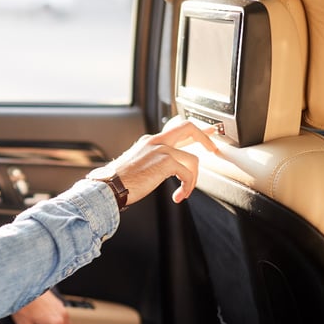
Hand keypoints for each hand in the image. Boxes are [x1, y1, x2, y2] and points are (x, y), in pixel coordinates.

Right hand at [99, 117, 217, 205]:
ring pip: (192, 158)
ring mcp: (161, 149)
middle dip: (205, 138)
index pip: (176, 130)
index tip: (208, 133)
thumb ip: (154, 161)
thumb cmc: (120, 181)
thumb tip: (169, 169)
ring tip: (184, 192)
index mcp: (150, 141)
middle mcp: (156, 141)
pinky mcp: (164, 161)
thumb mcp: (138, 164)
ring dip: (193, 179)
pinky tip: (179, 196)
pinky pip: (188, 173)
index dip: (195, 131)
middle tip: (213, 150)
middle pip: (188, 127)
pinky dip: (187, 187)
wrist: (110, 186)